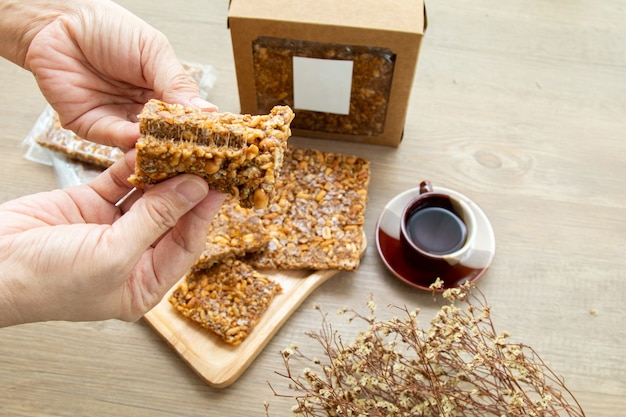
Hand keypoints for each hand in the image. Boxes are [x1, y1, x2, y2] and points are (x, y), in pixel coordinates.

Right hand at [0, 152, 224, 326]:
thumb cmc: (46, 281)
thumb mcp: (112, 254)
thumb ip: (156, 219)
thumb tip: (194, 189)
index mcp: (143, 283)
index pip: (186, 243)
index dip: (203, 213)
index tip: (219, 184)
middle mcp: (133, 256)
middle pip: (171, 217)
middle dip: (187, 189)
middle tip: (207, 159)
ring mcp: (111, 229)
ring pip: (147, 196)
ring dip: (163, 173)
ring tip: (184, 148)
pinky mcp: (89, 206)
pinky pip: (119, 182)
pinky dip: (133, 166)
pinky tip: (149, 148)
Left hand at [22, 0, 215, 148]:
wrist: (60, 21)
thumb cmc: (109, 29)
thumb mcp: (154, 52)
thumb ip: (177, 84)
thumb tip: (207, 111)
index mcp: (162, 95)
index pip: (184, 120)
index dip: (196, 130)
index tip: (211, 139)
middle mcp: (141, 112)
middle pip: (164, 138)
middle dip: (176, 146)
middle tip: (193, 154)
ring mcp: (117, 122)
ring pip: (139, 144)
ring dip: (152, 147)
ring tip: (168, 149)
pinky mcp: (91, 127)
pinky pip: (112, 138)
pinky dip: (126, 139)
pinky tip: (138, 136)